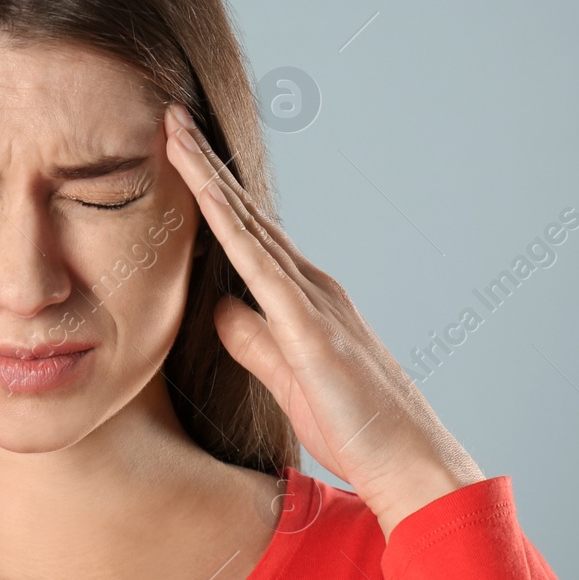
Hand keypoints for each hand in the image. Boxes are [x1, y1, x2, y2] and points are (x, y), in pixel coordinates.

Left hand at [163, 103, 484, 539]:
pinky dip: (233, 230)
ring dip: (209, 179)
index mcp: (302, 296)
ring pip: (249, 227)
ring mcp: (313, 302)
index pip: (246, 232)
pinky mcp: (313, 331)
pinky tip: (207, 199)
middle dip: (204, 164)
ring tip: (175, 135)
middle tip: (168, 116)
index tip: (176, 153)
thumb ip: (252, 340)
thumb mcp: (286, 377)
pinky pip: (262, 271)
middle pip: (245, 213)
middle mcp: (310, 285)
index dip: (210, 191)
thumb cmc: (355, 426)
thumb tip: (217, 307)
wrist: (410, 463)